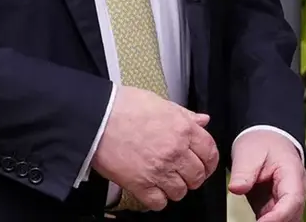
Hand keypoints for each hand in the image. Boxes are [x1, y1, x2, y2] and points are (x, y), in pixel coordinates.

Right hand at [91, 86, 219, 210]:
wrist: (95, 117)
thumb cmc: (122, 106)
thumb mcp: (159, 102)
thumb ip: (183, 114)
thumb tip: (202, 120)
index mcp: (182, 129)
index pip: (210, 152)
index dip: (209, 161)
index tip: (204, 164)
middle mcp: (175, 151)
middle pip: (198, 175)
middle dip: (192, 176)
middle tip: (181, 172)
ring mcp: (159, 170)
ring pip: (181, 191)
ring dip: (174, 188)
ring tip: (164, 179)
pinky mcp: (140, 184)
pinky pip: (160, 202)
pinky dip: (157, 199)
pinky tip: (151, 188)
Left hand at [228, 129, 305, 221]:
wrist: (266, 139)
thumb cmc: (261, 143)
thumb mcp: (248, 152)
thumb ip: (243, 172)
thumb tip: (236, 188)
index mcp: (293, 174)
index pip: (292, 200)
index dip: (278, 215)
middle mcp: (296, 190)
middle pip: (292, 215)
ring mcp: (288, 200)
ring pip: (287, 220)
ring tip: (255, 221)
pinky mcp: (277, 206)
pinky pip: (277, 219)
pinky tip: (256, 221)